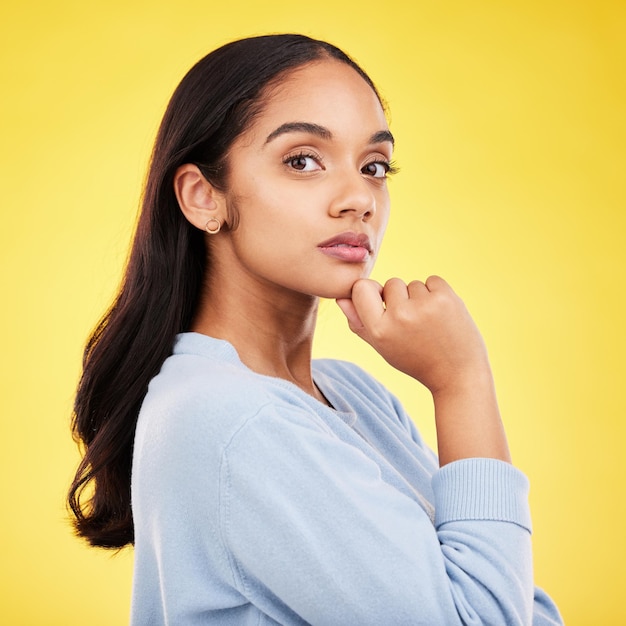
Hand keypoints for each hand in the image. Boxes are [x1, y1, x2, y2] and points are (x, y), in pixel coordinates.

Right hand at [336, 276, 489, 393]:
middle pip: (391, 283)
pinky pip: (433, 280)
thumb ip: (358, 323)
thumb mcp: (382, 347)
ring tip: (430, 323)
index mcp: (379, 330)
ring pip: (413, 283)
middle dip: (401, 297)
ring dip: (421, 298)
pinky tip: (442, 314)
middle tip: (414, 324)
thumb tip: (341, 298)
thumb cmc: (416, 360)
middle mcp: (399, 316)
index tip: (383, 304)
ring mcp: (424, 305)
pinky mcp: (446, 297)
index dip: (372, 292)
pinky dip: (437, 293)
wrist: (458, 374)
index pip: (361, 288)